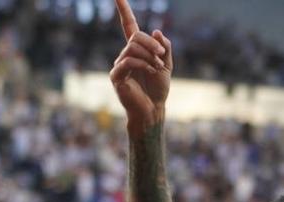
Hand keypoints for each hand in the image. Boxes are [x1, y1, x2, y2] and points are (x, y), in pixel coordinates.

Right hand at [110, 0, 172, 133]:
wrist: (154, 109)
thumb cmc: (159, 89)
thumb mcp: (167, 64)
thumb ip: (164, 47)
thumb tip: (156, 31)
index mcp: (137, 50)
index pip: (128, 25)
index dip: (123, 10)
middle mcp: (125, 55)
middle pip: (135, 37)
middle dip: (151, 44)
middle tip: (161, 57)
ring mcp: (119, 65)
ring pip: (132, 48)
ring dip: (149, 56)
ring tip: (157, 68)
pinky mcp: (116, 76)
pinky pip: (128, 61)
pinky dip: (143, 64)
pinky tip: (151, 72)